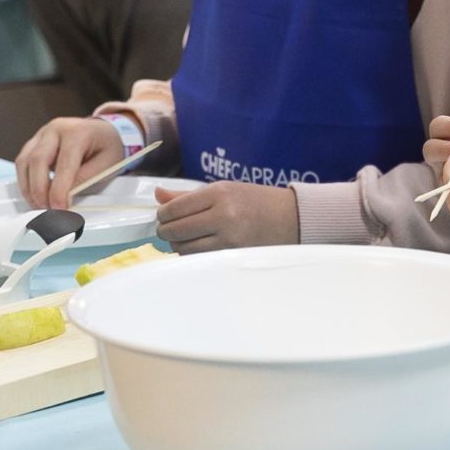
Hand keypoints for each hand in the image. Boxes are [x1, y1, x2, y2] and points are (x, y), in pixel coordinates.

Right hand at [17, 118, 123, 210]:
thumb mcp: (106, 165)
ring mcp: (42, 134)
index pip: (64, 163)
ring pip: (25, 161)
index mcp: (78, 132)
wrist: (103, 132)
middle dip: (39, 190)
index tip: (59, 208)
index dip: (59, 189)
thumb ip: (84, 180)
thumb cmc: (106, 147)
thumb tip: (64, 198)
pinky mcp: (34, 142)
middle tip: (47, 210)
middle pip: (37, 160)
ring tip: (40, 205)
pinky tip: (35, 195)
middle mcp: (56, 129)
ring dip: (29, 188)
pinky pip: (23, 162)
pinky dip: (26, 182)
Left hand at [154, 181, 297, 252]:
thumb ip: (188, 196)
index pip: (174, 208)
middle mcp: (223, 215)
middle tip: (169, 230)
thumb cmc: (255, 201)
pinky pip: (199, 259)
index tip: (164, 216)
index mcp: (219, 193)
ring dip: (178, 245)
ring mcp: (229, 239)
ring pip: (184, 249)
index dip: (162, 215)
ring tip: (186, 238)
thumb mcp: (224, 190)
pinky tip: (199, 247)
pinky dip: (192, 255)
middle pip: (175, 230)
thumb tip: (158, 195)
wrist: (291, 217)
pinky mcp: (233, 256)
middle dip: (166, 231)